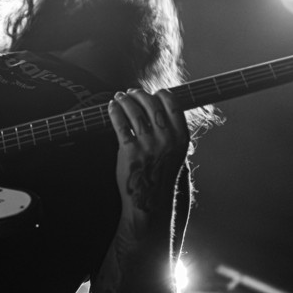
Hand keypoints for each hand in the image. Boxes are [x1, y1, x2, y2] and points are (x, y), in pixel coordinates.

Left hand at [108, 89, 188, 214]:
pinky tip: (112, 107)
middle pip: (152, 104)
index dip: (162, 94)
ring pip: (134, 112)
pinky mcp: (130, 151)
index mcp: (181, 138)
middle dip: (139, 95)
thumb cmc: (161, 175)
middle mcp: (166, 140)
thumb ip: (172, 132)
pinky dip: (115, 112)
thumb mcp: (176, 153)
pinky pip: (120, 124)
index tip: (154, 93)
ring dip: (124, 100)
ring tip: (119, 97)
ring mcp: (148, 145)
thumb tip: (159, 107)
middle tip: (131, 92)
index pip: (173, 105)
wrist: (149, 200)